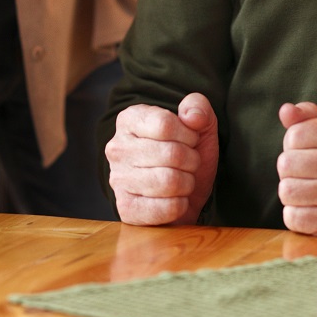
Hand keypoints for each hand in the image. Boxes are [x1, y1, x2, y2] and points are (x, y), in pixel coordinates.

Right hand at [107, 94, 218, 225]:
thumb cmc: (187, 154)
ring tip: (182, 180)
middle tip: (189, 164)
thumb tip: (192, 116)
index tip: (190, 140)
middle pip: (171, 154)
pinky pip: (166, 208)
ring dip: (187, 183)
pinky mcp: (126, 209)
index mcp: (129, 120)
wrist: (184, 192)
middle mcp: (117, 148)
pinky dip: (180, 205)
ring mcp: (118, 180)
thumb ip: (198, 107)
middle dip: (191, 161)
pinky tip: (175, 199)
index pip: (165, 124)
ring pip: (170, 181)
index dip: (189, 135)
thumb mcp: (200, 125)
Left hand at [276, 102, 316, 235]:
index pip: (295, 135)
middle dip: (289, 170)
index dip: (293, 145)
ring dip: (291, 193)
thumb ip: (304, 118)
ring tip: (310, 191)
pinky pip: (293, 217)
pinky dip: (296, 215)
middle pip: (287, 163)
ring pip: (287, 191)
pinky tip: (312, 209)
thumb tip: (286, 110)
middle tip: (307, 175)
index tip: (310, 152)